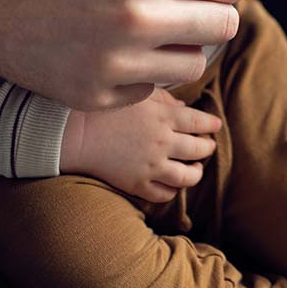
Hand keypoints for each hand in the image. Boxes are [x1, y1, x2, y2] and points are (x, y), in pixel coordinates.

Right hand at [0, 0, 247, 110]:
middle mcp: (138, 18)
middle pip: (224, 27)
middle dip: (213, 10)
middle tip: (185, 1)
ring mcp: (116, 63)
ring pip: (193, 64)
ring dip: (182, 44)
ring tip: (151, 24)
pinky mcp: (96, 94)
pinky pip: (151, 90)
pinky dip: (143, 71)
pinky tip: (116, 47)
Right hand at [60, 87, 221, 201]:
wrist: (73, 132)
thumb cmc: (103, 107)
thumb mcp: (137, 93)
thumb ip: (164, 99)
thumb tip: (184, 107)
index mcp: (164, 116)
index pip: (201, 122)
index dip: (211, 124)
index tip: (214, 124)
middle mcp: (162, 142)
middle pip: (199, 149)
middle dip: (206, 147)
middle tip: (206, 145)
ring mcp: (150, 166)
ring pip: (188, 177)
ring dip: (196, 172)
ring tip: (195, 168)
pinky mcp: (136, 183)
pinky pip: (164, 194)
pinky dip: (173, 190)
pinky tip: (172, 182)